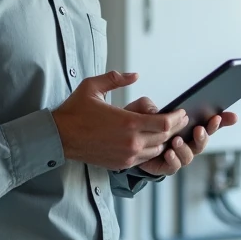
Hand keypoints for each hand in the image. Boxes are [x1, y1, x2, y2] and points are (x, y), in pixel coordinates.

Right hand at [51, 71, 189, 170]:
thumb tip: (135, 75)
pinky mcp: (121, 164)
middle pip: (165, 137)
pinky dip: (151, 149)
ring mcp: (126, 156)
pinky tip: (150, 140)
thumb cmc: (75, 111)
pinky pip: (145, 159)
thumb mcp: (93, 86)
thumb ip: (116, 78)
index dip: (177, 118)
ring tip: (165, 129)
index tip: (181, 112)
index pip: (165, 123)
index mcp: (128, 123)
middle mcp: (131, 142)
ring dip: (163, 140)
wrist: (59, 137)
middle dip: (175, 128)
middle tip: (180, 119)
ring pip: (157, 150)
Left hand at [123, 96, 236, 176]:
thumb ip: (152, 108)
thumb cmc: (137, 124)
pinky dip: (173, 159)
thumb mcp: (144, 110)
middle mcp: (186, 142)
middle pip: (203, 141)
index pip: (210, 123)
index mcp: (187, 126)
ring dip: (185, 148)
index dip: (223, 120)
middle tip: (199, 129)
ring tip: (176, 140)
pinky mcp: (166, 167)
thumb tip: (161, 112)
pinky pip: (174, 166)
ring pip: (190, 155)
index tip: (229, 116)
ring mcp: (177, 155)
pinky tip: (168, 152)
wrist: (121, 143)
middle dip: (205, 135)